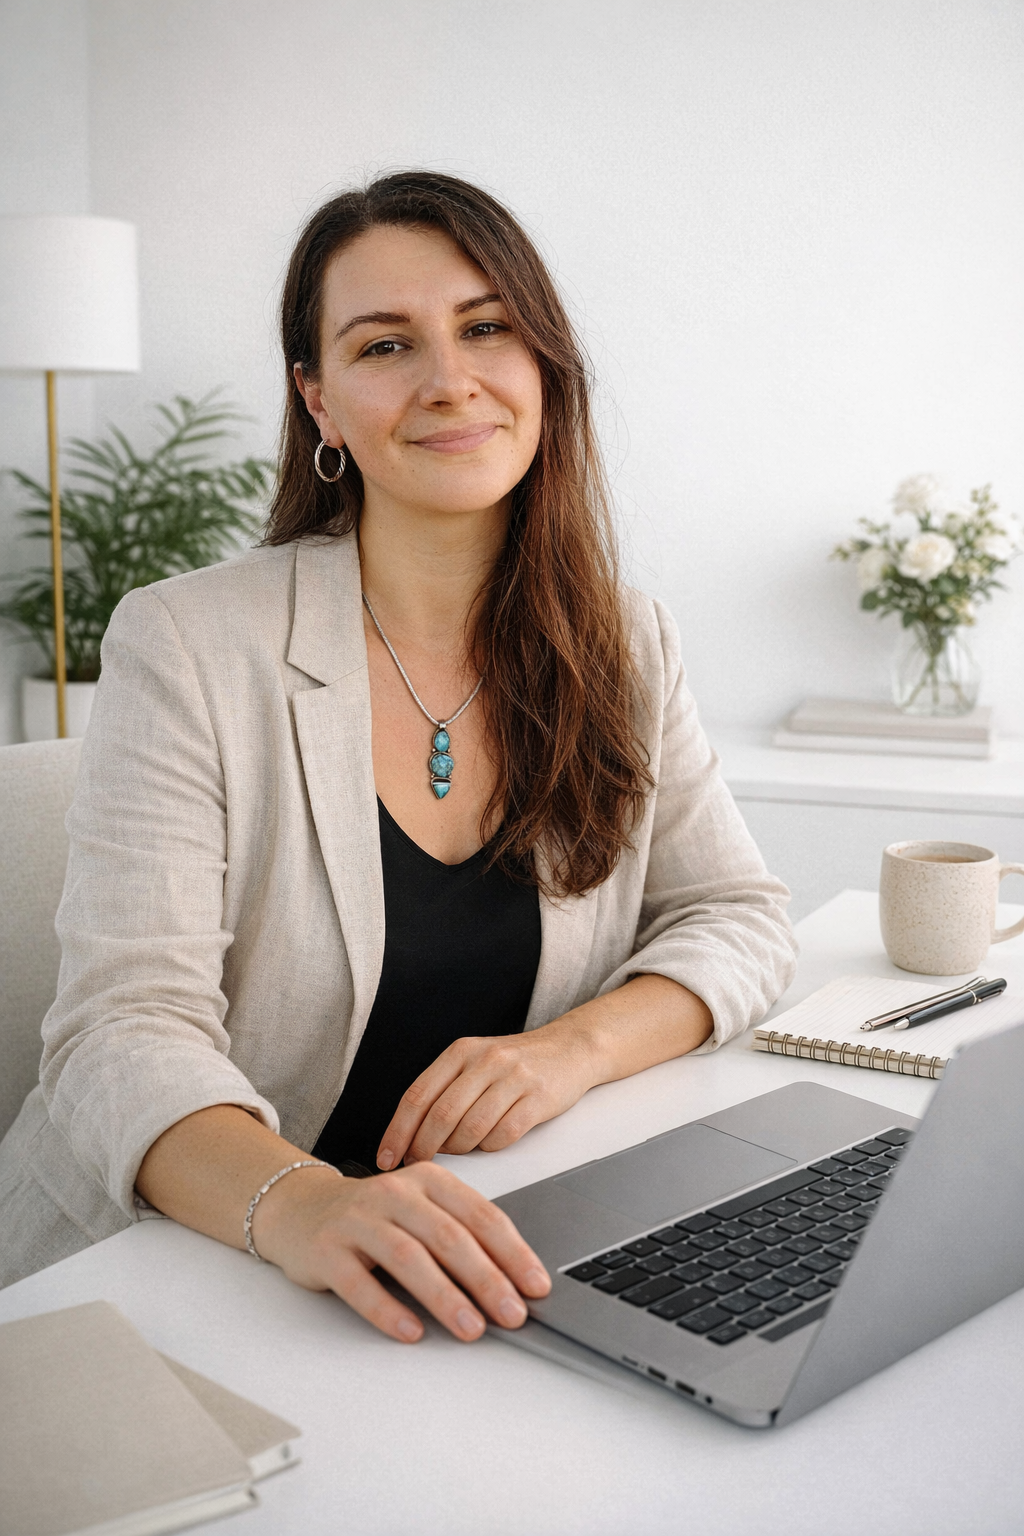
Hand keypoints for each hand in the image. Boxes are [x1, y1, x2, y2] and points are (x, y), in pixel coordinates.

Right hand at [252, 1159, 549, 1343]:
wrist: (300, 1207)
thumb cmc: (375, 1216)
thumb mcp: (422, 1211)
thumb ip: (460, 1236)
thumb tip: (512, 1283)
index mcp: (428, 1181)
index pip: (480, 1215)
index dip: (512, 1252)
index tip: (536, 1285)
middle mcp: (394, 1193)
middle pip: (449, 1236)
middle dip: (487, 1279)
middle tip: (512, 1314)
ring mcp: (357, 1220)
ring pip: (408, 1257)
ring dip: (444, 1296)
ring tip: (470, 1328)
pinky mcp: (326, 1250)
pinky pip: (359, 1284)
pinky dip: (387, 1309)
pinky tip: (411, 1332)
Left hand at [376, 975, 713, 1169]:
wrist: (570, 1049)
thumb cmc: (514, 1064)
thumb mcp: (474, 1063)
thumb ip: (443, 1090)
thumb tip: (407, 1136)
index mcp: (460, 1052)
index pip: (417, 1096)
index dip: (397, 1132)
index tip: (385, 1159)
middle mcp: (484, 1061)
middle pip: (440, 1116)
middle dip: (424, 1149)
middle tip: (418, 1167)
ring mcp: (513, 1078)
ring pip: (470, 1129)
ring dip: (460, 1150)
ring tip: (461, 1151)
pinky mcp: (537, 1098)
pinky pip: (503, 1136)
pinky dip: (491, 1148)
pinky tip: (492, 1142)